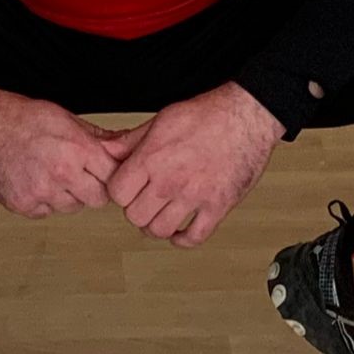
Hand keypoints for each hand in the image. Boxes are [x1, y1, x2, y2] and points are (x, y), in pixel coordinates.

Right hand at [0, 83, 120, 217]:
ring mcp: (42, 193)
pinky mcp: (25, 206)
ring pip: (74, 207)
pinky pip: (49, 212)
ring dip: (69, 194)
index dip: (112, 172)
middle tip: (81, 173)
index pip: (114, 175)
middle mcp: (60, 174)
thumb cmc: (16, 118)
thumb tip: (124, 144)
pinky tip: (37, 181)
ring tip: (53, 173)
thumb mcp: (64, 118)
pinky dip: (46, 201)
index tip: (107, 169)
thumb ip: (98, 137)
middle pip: (98, 198)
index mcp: (75, 149)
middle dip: (94, 186)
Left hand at [100, 82, 285, 246]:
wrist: (247, 116)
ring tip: (161, 215)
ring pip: (160, 230)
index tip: (128, 189)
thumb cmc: (208, 114)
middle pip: (135, 216)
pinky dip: (184, 239)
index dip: (120, 192)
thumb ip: (130, 140)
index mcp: (153, 158)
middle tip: (145, 201)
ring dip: (157, 226)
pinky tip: (181, 230)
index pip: (117, 194)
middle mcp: (171, 180)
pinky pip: (194, 237)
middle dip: (137, 210)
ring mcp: (195, 196)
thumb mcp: (161, 120)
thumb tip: (105, 151)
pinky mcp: (218, 206)